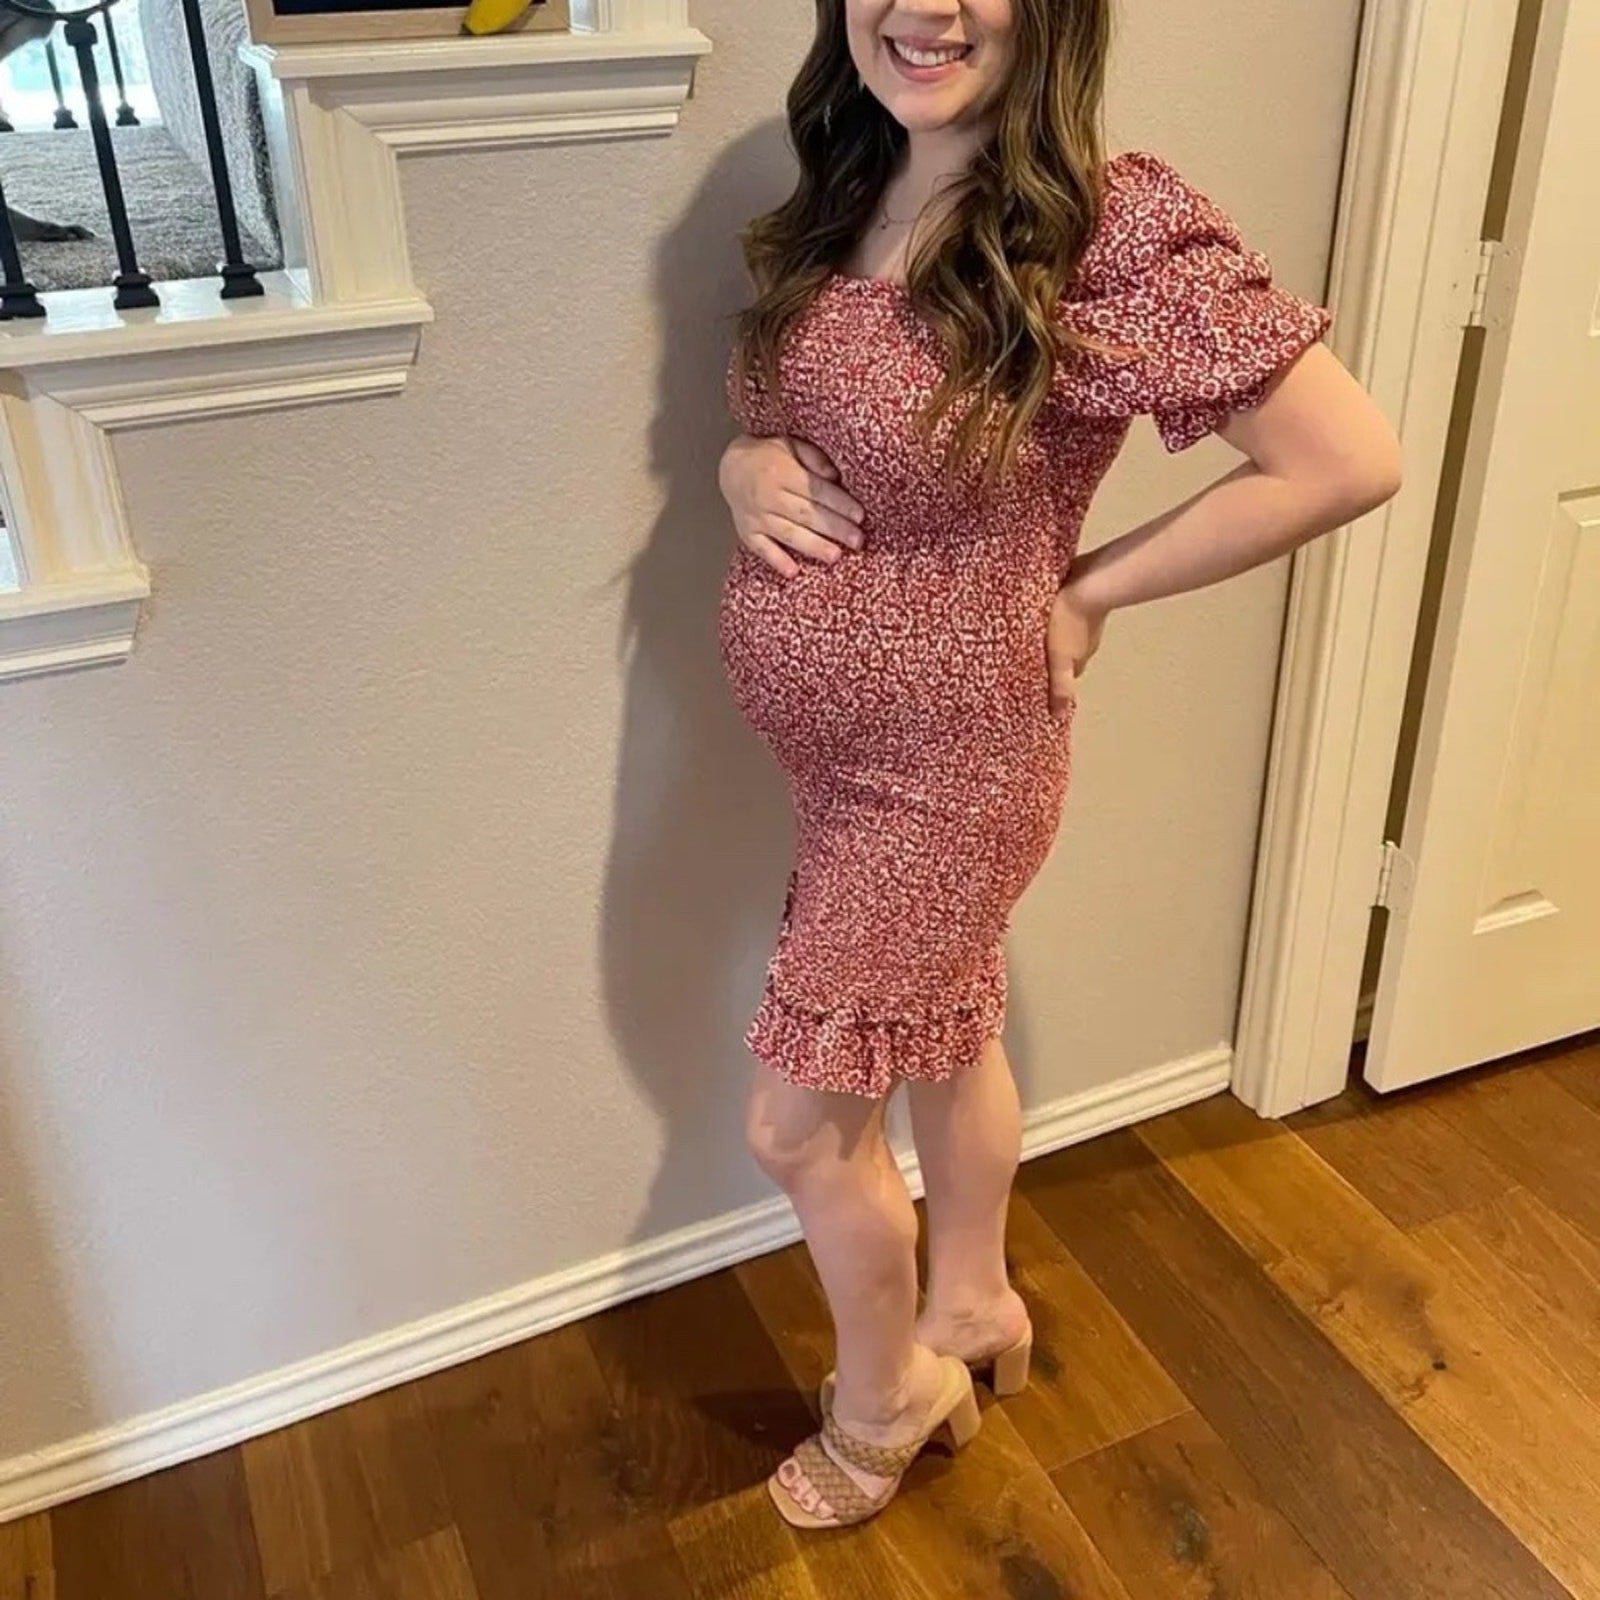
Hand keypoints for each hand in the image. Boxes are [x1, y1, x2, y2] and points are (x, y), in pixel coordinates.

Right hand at [718, 433, 864, 577]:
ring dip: (813, 546)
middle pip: (806, 514)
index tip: (859, 516)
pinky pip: (763, 549)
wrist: (731, 467)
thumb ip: (814, 458)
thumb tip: (834, 476)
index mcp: (783, 472)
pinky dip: (777, 561)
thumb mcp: (791, 444)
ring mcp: (757, 517)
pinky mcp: (748, 533)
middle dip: (834, 528)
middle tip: (857, 541)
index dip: (839, 503)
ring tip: (835, 556)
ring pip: (789, 534)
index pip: (816, 490)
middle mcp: (769, 496)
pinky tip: (793, 572)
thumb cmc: (768, 456)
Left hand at [1046, 579, 1108, 718]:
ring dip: (1057, 637)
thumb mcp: (1059, 658)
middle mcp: (1087, 641)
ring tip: (1037, 636)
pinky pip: (1069, 612)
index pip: (1066, 675)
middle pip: (1068, 655)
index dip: (1053, 679)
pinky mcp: (1082, 597)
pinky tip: (1048, 611)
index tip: (1039, 680)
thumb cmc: (1069, 621)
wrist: (1088, 582)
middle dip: (1053, 658)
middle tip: (1034, 656)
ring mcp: (1086, 619)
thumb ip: (1060, 686)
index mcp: (1080, 658)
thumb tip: (1060, 716)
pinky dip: (1060, 617)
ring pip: (1069, 634)